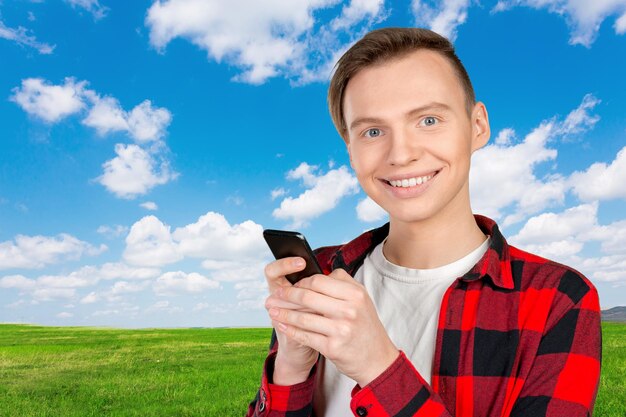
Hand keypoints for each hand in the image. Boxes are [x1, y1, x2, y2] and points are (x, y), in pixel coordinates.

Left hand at [270, 268, 398, 386]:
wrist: (378, 359)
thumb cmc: (366, 326)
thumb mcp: (362, 300)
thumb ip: (342, 283)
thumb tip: (317, 273)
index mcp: (355, 294)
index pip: (319, 280)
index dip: (302, 282)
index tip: (292, 285)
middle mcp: (349, 310)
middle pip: (308, 296)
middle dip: (286, 296)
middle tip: (273, 296)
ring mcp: (341, 329)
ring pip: (303, 317)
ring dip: (283, 314)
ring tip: (272, 312)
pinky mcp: (333, 347)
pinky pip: (305, 336)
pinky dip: (290, 330)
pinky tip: (282, 326)